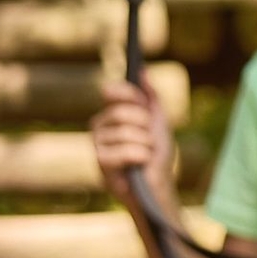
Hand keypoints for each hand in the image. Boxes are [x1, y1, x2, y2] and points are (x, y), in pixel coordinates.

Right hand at [91, 79, 174, 203]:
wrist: (159, 186)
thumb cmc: (156, 156)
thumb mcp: (158, 122)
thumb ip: (151, 97)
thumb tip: (142, 71)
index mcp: (111, 114)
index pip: (110, 92)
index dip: (129, 95)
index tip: (145, 104)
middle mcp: (100, 127)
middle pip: (120, 112)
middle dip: (144, 125)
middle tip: (150, 137)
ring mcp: (98, 146)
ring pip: (124, 132)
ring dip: (146, 143)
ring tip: (147, 154)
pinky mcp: (100, 164)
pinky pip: (122, 151)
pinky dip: (140, 156)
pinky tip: (140, 164)